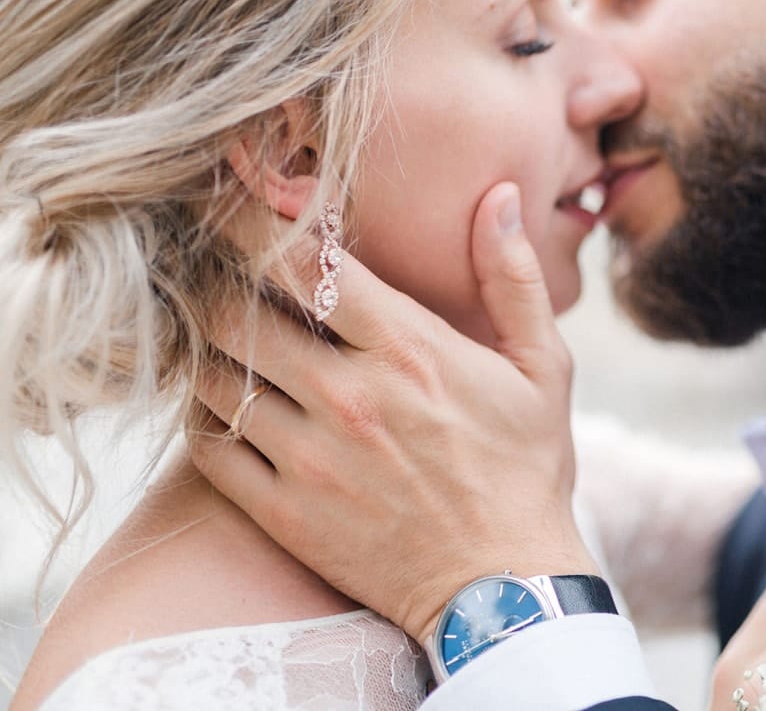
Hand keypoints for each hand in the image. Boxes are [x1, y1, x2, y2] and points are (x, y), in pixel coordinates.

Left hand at [189, 182, 592, 643]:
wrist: (505, 588)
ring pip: (212, 376)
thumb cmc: (527, 470)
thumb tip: (498, 196)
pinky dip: (203, 412)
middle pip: (236, 312)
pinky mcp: (283, 511)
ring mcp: (310, 457)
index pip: (303, 263)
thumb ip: (513, 278)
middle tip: (213, 265)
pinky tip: (225, 400)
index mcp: (408, 350)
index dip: (260, 223)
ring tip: (218, 330)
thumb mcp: (543, 368)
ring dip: (206, 345)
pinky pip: (207, 445)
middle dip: (216, 278)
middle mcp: (349, 397)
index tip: (247, 204)